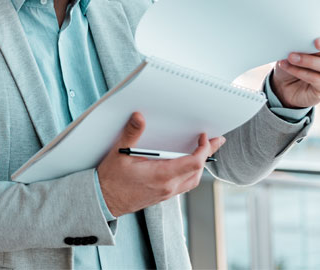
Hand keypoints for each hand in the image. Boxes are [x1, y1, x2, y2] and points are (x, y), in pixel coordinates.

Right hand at [96, 112, 224, 217]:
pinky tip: (184, 165)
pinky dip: (190, 173)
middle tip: (215, 141)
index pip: (193, 163)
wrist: (104, 200)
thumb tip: (139, 117)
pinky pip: (184, 185)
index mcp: (161, 175)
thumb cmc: (111, 179)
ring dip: (200, 166)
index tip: (204, 137)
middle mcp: (167, 186)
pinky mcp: (162, 196)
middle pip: (197, 171)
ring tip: (203, 152)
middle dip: (207, 154)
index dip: (203, 149)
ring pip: (192, 180)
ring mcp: (166, 193)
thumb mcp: (119, 152)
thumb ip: (132, 133)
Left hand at [271, 23, 319, 108]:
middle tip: (316, 42)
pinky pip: (318, 80)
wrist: (282, 84)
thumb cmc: (290, 60)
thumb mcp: (293, 47)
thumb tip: (302, 35)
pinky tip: (286, 66)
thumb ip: (302, 40)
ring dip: (310, 60)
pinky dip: (300, 72)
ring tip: (291, 56)